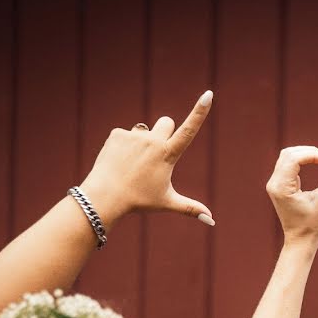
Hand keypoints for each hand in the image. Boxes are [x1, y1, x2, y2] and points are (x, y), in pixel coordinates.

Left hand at [79, 90, 214, 225]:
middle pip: (166, 121)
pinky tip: (119, 161)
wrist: (105, 196)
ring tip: (131, 165)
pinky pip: (127, 134)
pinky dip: (125, 146)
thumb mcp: (167, 203)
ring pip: (145, 131)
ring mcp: (135, 136)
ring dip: (142, 142)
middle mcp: (153, 140)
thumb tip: (212, 222)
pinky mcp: (118, 133)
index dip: (199, 112)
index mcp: (168, 154)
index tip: (208, 94)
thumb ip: (192, 209)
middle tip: (154, 154)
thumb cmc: (139, 200)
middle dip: (164, 132)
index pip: (188, 130)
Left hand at [266, 146, 317, 243]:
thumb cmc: (313, 224)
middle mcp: (274, 183)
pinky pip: (288, 164)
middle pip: (289, 153)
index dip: (314, 155)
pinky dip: (302, 160)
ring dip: (306, 154)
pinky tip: (314, 164)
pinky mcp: (279, 185)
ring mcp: (274, 184)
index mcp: (281, 188)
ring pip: (288, 156)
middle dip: (310, 152)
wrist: (300, 240)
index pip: (294, 159)